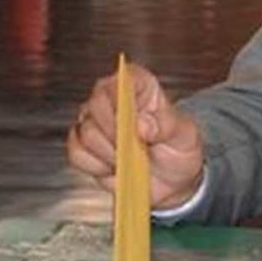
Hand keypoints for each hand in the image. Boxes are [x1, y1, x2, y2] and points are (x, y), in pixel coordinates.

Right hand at [66, 61, 205, 209]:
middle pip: (96, 106)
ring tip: (129, 160)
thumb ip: (165, 125)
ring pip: (85, 133)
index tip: (135, 123)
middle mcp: (112, 98)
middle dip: (116, 134)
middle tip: (136, 148)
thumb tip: (142, 124)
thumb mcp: (184, 135)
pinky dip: (95, 166)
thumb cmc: (178, 149)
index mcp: (140, 86)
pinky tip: (113, 168)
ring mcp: (95, 121)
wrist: (171, 181)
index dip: (123, 101)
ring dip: (109, 153)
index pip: (122, 79)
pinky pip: (77, 153)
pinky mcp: (83, 144)